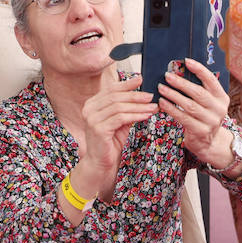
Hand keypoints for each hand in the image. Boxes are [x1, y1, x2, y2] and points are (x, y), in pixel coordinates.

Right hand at [74, 73, 156, 195]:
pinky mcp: (98, 129)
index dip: (127, 84)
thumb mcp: (120, 121)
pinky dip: (135, 115)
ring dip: (138, 106)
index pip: (111, 89)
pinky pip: (120, 118)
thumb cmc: (110, 142)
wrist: (101, 163)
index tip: (141, 79)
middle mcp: (89, 109)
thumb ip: (127, 108)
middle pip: (115, 96)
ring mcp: (92, 119)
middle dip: (135, 95)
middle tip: (151, 95)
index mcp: (92, 104)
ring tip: (152, 106)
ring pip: (119, 106)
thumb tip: (144, 95)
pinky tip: (145, 116)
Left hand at [156, 59, 232, 168]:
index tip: (186, 61)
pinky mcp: (201, 131)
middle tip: (167, 76)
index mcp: (222, 97)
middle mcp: (219, 109)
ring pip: (189, 105)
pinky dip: (171, 109)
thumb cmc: (204, 117)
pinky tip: (162, 103)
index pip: (211, 80)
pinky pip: (183, 117)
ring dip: (173, 95)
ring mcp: (211, 121)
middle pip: (198, 93)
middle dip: (181, 83)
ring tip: (161, 88)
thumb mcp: (208, 103)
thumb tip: (180, 71)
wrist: (209, 143)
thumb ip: (200, 89)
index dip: (199, 69)